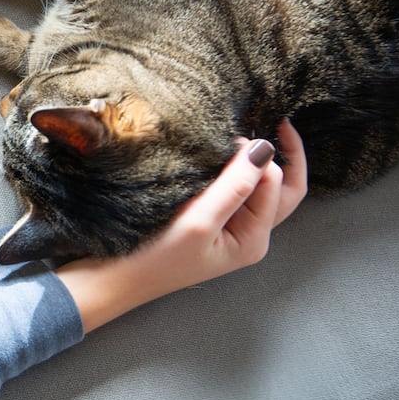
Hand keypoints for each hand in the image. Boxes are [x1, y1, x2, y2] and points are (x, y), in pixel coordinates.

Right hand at [56, 119, 306, 332]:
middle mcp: (248, 234)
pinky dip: (233, 171)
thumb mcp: (198, 222)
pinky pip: (233, 190)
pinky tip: (218, 156)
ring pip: (258, 188)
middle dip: (284, 157)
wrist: (113, 278)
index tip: (229, 138)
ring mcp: (229, 227)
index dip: (260, 158)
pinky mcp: (208, 219)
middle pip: (282, 189)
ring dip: (255, 163)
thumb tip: (265, 149)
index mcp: (253, 240)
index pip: (276, 186)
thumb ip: (235, 186)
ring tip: (240, 136)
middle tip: (276, 121)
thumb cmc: (153, 257)